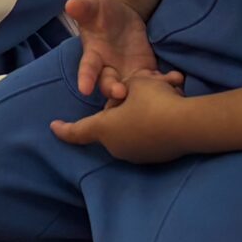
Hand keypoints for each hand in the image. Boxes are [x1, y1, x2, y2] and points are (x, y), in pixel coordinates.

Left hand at [52, 79, 198, 163]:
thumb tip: (130, 92)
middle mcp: (116, 146)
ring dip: (142, 110)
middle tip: (138, 87)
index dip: (64, 128)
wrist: (188, 125)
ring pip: (132, 126)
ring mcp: (136, 155)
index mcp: (104, 128)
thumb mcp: (138, 83)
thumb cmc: (153, 100)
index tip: (53, 126)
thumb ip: (127, 85)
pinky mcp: (156, 158)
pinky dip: (155, 120)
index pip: (78, 130)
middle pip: (111, 122)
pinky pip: (149, 134)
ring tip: (163, 90)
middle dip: (121, 104)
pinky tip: (171, 105)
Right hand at [67, 0, 179, 103]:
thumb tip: (70, 3)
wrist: (121, 16)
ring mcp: (127, 72)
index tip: (84, 89)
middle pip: (109, 85)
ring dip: (141, 93)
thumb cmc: (102, 12)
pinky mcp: (145, 71)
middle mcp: (108, 69)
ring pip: (132, 89)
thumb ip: (84, 9)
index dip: (85, 78)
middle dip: (113, 90)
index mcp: (94, 55)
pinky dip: (164, 82)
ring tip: (155, 90)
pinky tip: (175, 79)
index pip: (87, 68)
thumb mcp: (94, 7)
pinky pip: (153, 81)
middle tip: (120, 93)